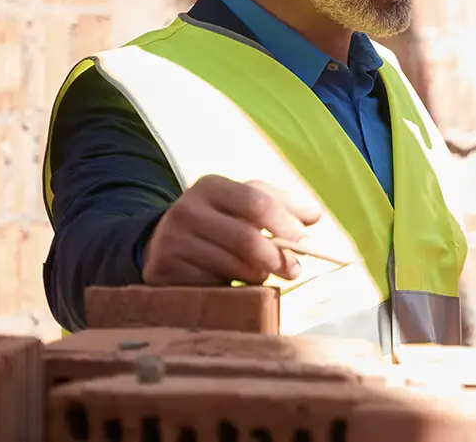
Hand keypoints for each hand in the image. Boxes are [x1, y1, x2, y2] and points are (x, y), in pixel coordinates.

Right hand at [142, 176, 323, 286]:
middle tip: (294, 270)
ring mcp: (172, 241)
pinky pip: (213, 285)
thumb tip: (314, 215)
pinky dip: (232, 289)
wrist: (161, 245)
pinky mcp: (165, 271)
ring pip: (233, 266)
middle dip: (277, 258)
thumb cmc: (217, 223)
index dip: (284, 222)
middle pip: (246, 238)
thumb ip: (280, 205)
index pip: (256, 200)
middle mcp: (187, 210)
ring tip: (261, 275)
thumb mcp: (242, 205)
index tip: (303, 239)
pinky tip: (234, 285)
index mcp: (210, 186)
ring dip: (257, 276)